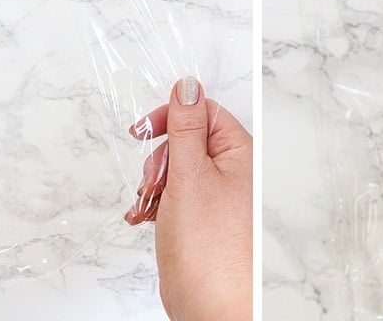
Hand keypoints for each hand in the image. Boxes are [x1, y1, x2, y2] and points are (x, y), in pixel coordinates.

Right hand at [124, 78, 251, 320]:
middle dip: (159, 160)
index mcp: (240, 153)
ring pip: (176, 170)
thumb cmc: (210, 250)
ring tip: (148, 208)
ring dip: (154, 185)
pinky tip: (145, 219)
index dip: (170, 117)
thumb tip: (187, 85)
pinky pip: (175, 196)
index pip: (202, 111)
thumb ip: (185, 128)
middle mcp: (234, 172)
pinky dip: (157, 203)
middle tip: (154, 184)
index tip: (142, 130)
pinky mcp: (202, 219)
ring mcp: (218, 197)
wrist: (211, 308)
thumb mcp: (189, 176)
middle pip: (185, 140)